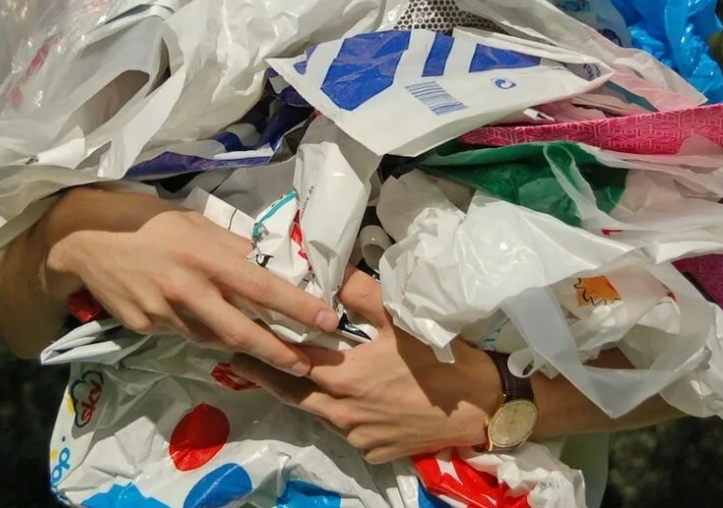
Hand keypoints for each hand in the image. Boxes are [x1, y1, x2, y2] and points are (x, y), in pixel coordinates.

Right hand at [40, 187, 339, 375]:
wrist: (86, 238)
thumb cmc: (146, 220)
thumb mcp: (196, 221)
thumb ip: (232, 246)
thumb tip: (271, 262)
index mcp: (205, 257)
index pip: (262, 287)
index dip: (298, 307)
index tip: (328, 321)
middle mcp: (188, 290)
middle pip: (242, 331)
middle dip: (279, 352)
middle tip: (308, 365)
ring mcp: (164, 314)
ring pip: (213, 338)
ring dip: (242, 345)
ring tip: (270, 351)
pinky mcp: (146, 328)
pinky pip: (184, 334)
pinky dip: (202, 333)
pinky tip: (208, 325)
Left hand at [230, 269, 501, 463]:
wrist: (483, 407)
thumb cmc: (442, 358)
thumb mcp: (401, 318)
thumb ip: (360, 294)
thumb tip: (329, 270)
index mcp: (343, 378)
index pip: (290, 360)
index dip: (264, 346)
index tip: (238, 335)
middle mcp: (342, 413)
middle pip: (292, 394)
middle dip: (266, 375)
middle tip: (239, 358)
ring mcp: (357, 437)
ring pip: (317, 414)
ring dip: (302, 394)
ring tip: (284, 372)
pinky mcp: (374, 451)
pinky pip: (345, 431)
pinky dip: (336, 413)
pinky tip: (339, 398)